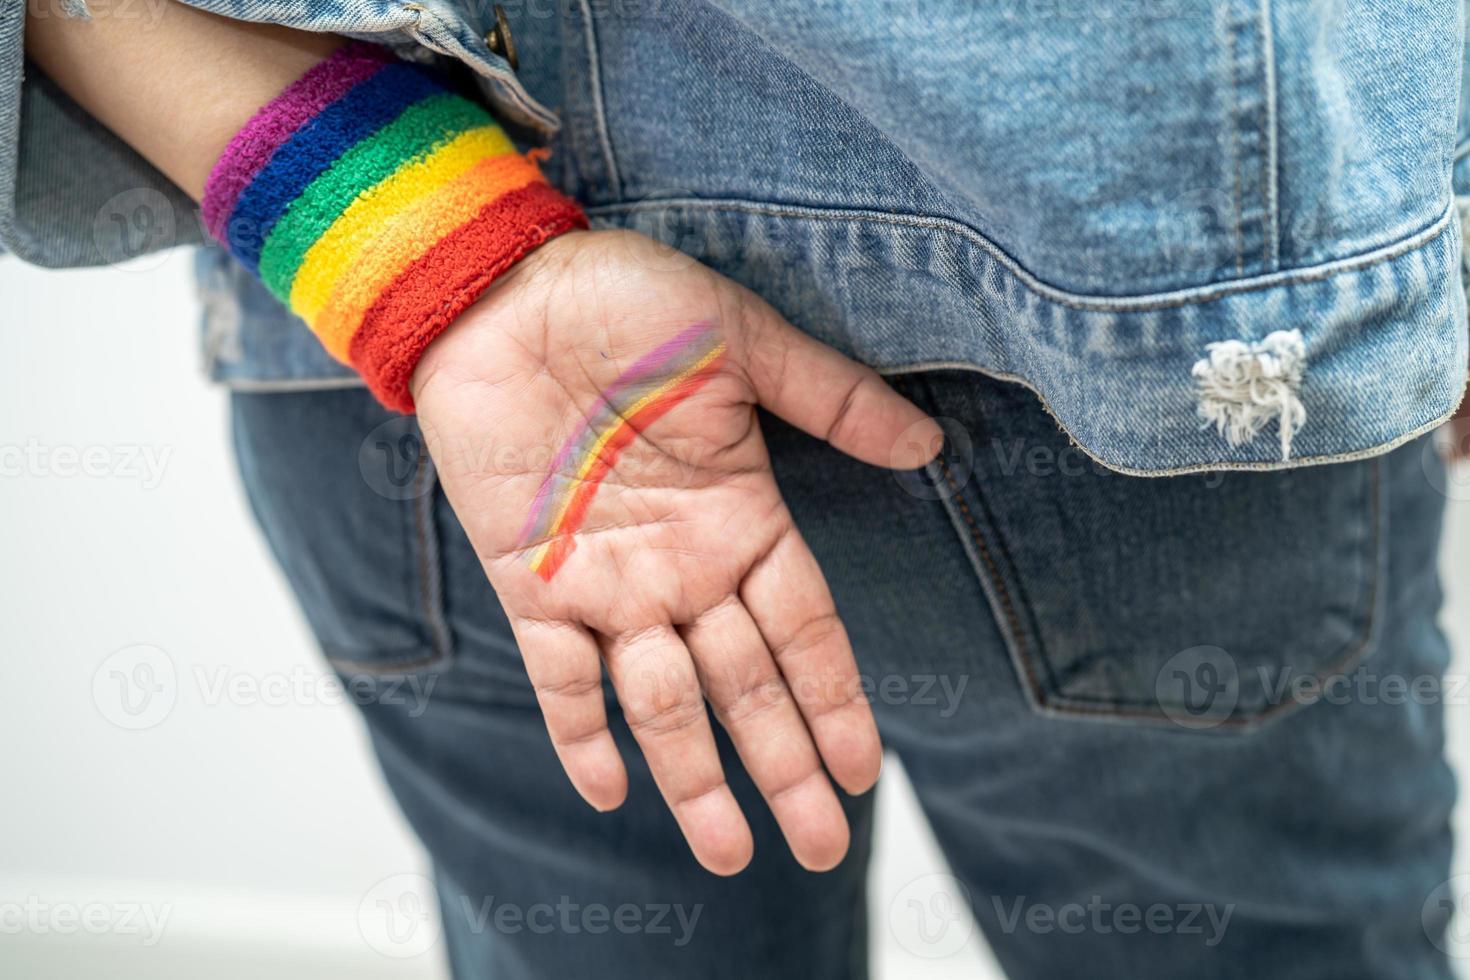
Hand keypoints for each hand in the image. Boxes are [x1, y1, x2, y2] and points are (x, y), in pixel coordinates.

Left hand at [411, 229, 941, 873]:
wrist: (499, 288)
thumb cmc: (624, 300)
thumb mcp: (741, 340)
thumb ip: (830, 399)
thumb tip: (930, 444)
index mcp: (742, 517)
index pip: (805, 632)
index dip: (835, 700)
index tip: (866, 772)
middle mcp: (683, 567)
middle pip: (745, 687)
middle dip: (783, 766)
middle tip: (819, 847)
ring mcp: (608, 582)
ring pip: (662, 701)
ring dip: (694, 776)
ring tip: (728, 854)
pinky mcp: (532, 582)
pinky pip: (559, 677)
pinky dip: (581, 732)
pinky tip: (611, 792)